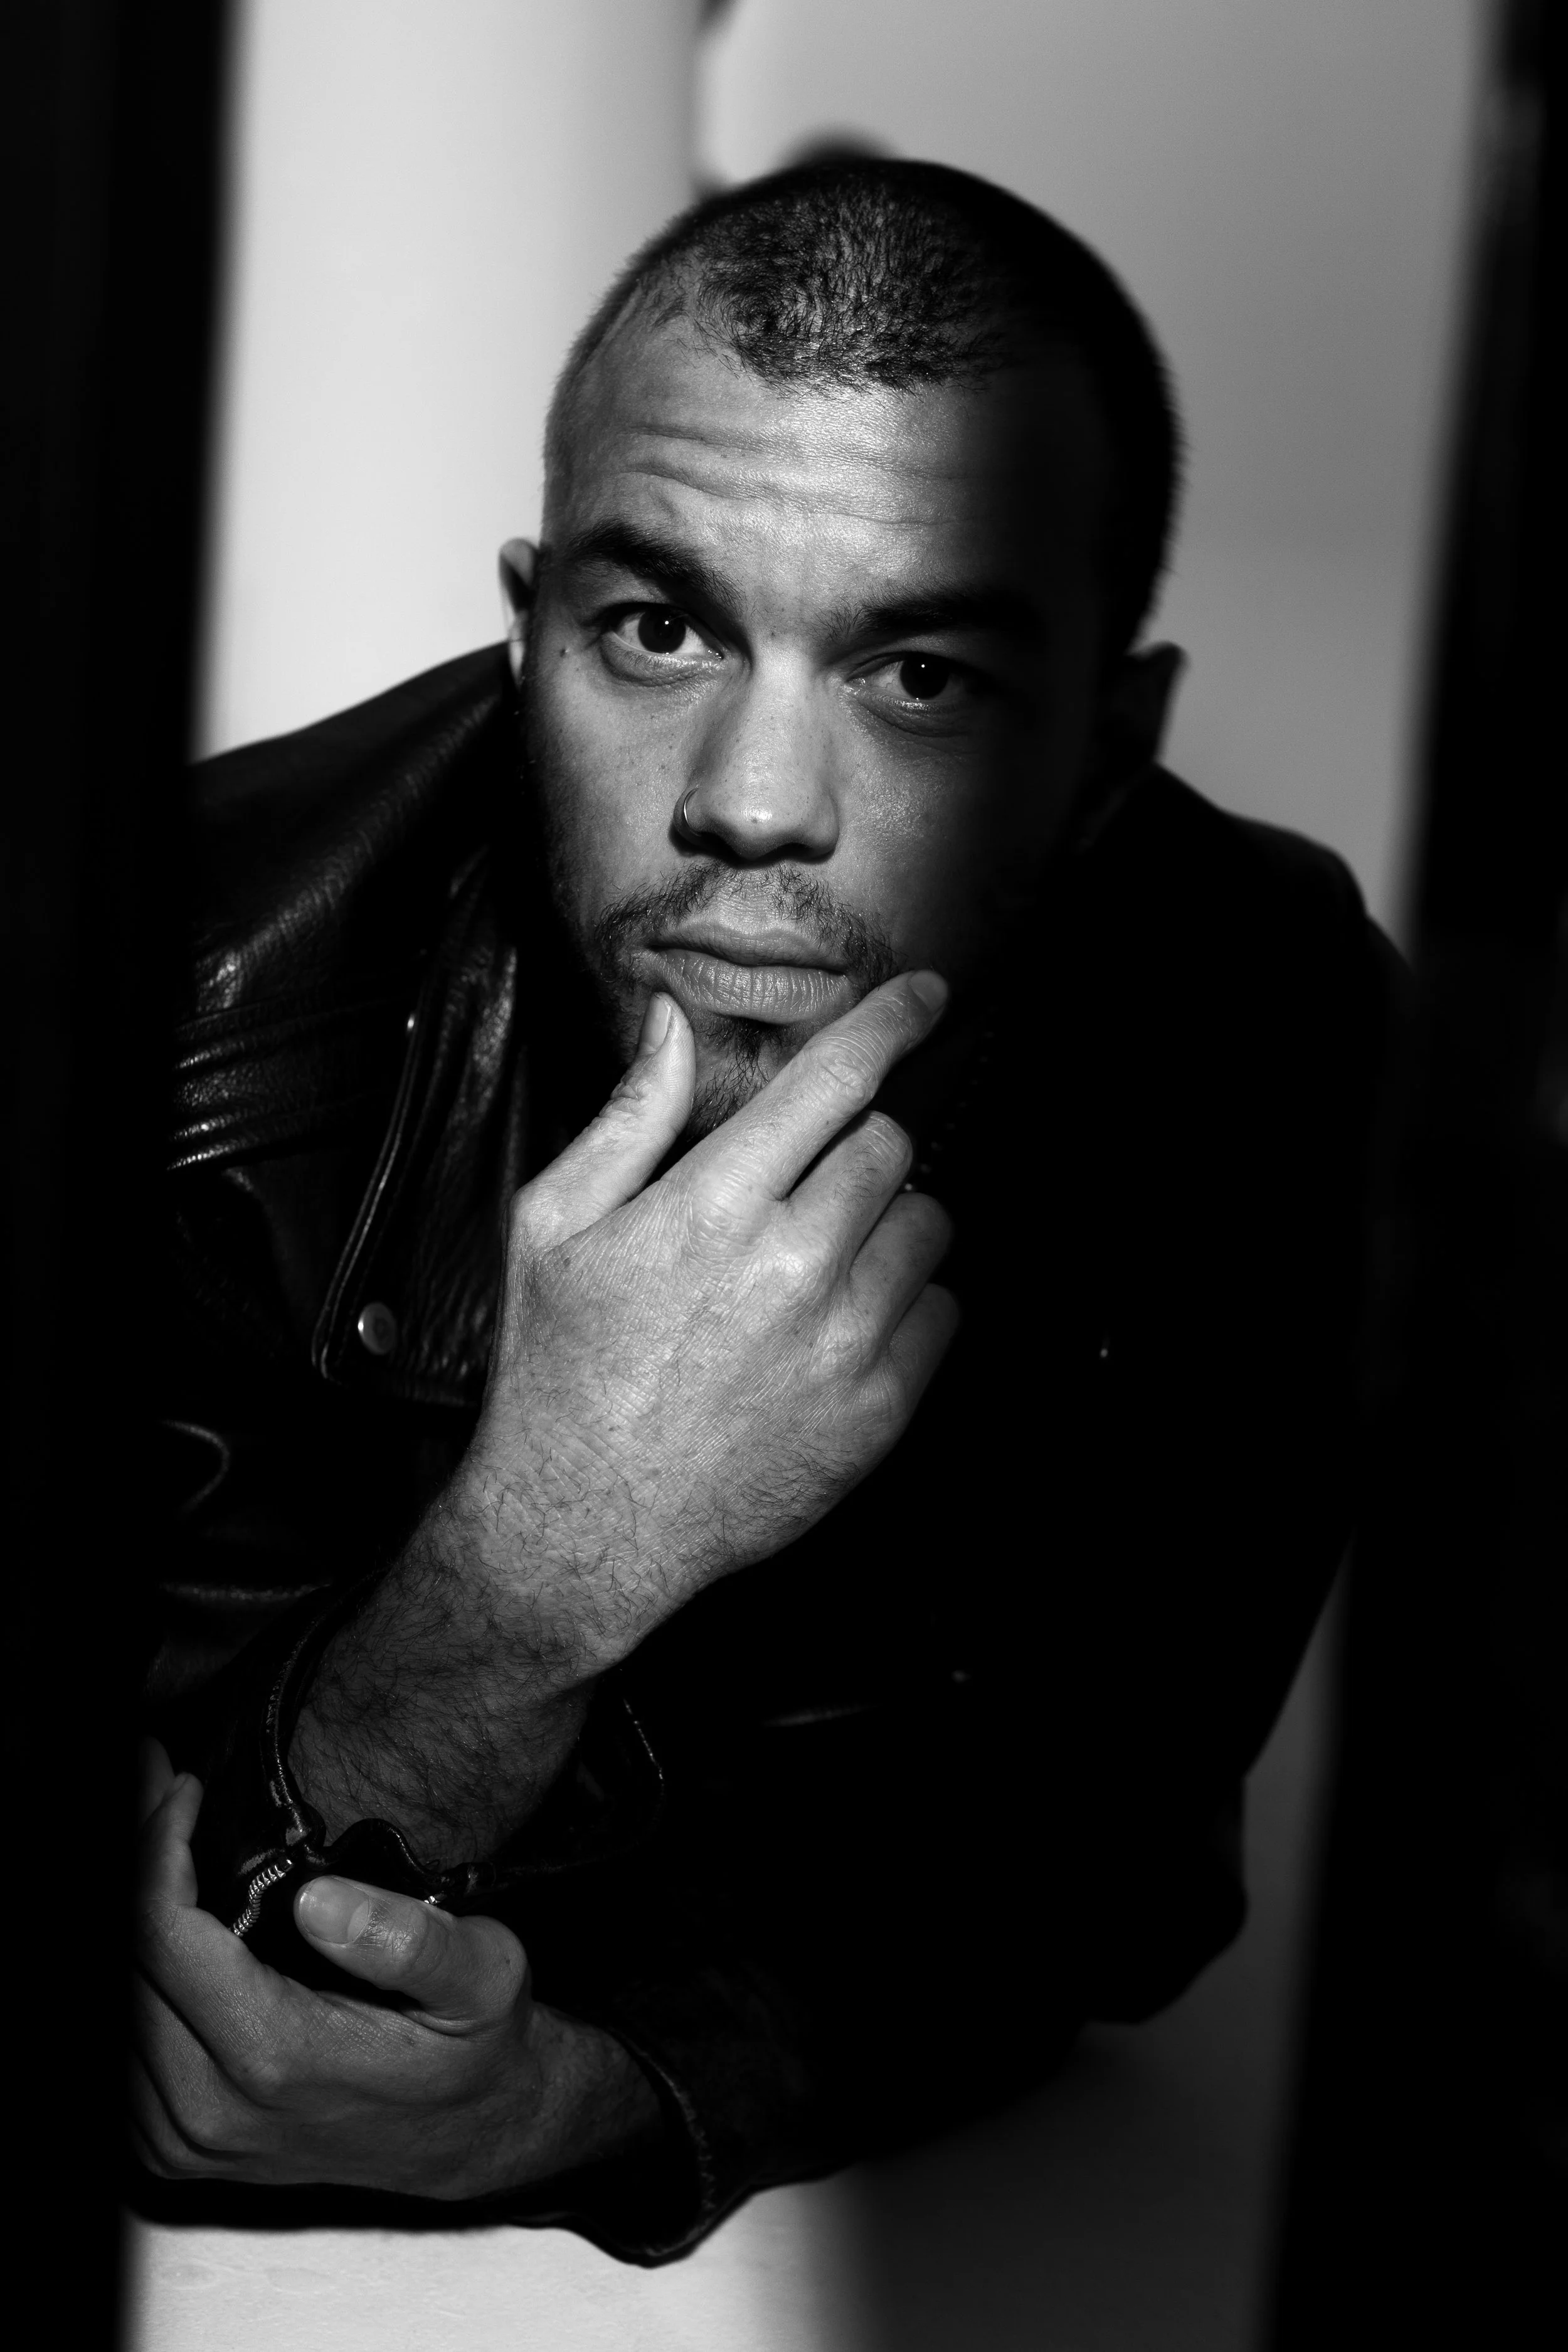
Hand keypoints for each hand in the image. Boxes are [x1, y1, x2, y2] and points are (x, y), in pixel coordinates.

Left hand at [132, 1745, 657, 2195]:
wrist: (468, 2142)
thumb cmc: (474, 2049)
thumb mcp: (483, 1979)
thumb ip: (411, 1941)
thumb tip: (319, 1900)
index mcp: (274, 2057)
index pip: (160, 1936)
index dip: (155, 1846)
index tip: (181, 1788)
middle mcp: (210, 2108)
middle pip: (119, 1962)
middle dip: (133, 1861)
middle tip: (155, 1784)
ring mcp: (183, 2137)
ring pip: (113, 2002)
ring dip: (130, 1912)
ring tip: (158, 1834)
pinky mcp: (173, 2147)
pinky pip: (120, 2047)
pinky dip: (135, 1974)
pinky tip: (166, 1915)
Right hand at [457, 969, 959, 1671]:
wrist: (583, 1529)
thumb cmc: (557, 1373)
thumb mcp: (551, 1228)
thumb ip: (628, 1116)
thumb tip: (671, 1020)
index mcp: (712, 1206)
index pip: (836, 1079)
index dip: (892, 1020)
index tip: (926, 994)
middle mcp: (792, 1267)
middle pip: (889, 1146)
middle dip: (856, 1147)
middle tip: (803, 1190)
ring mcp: (845, 1343)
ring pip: (928, 1225)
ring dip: (887, 1225)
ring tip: (818, 1264)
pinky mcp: (878, 1412)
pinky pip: (943, 1314)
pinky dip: (909, 1306)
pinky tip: (838, 1328)